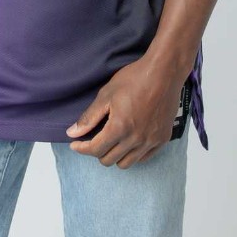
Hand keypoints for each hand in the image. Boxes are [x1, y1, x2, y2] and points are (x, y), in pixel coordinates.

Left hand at [65, 53, 190, 167]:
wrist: (164, 72)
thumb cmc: (134, 79)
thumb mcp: (106, 95)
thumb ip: (89, 117)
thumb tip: (72, 134)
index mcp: (120, 127)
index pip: (95, 150)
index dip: (81, 148)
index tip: (76, 144)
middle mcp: (136, 139)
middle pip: (109, 160)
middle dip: (97, 151)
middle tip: (95, 139)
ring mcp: (151, 141)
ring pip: (126, 163)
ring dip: (114, 155)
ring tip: (111, 142)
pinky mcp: (162, 139)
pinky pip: (143, 158)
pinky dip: (132, 154)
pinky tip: (128, 141)